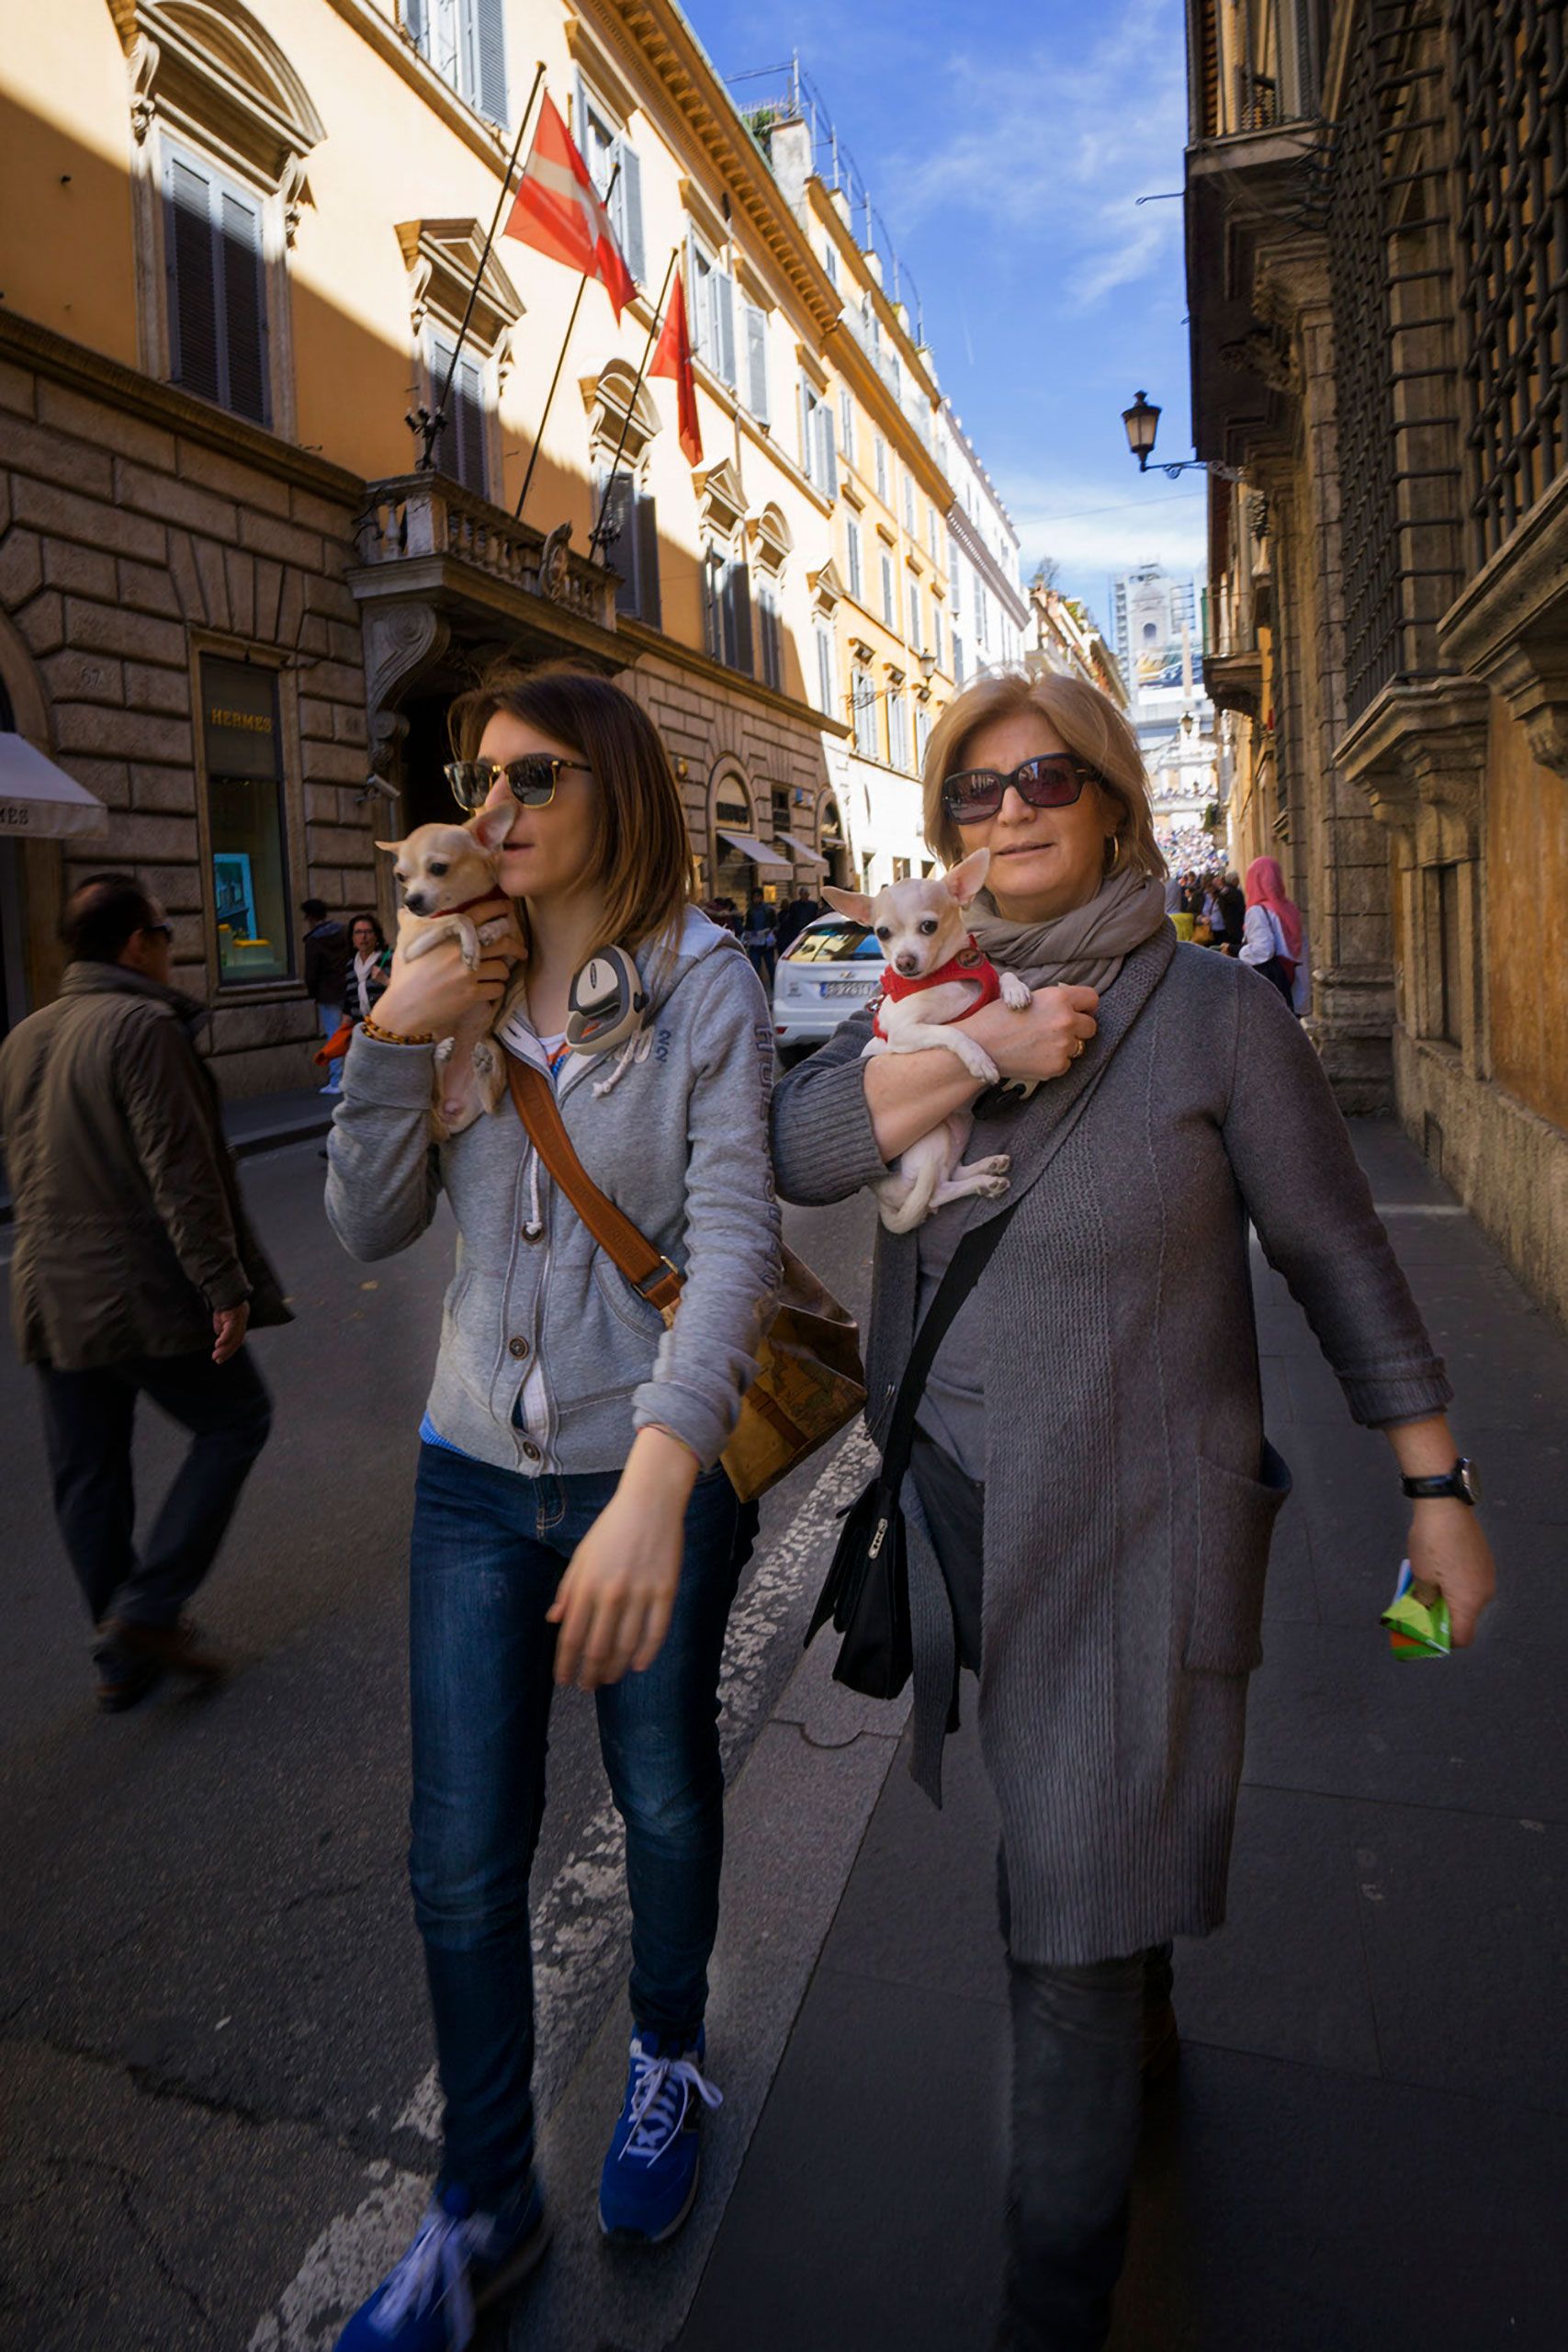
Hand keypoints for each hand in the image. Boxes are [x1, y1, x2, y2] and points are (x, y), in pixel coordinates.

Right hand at [212, 1302, 249, 1364]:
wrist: (225, 1289)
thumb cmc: (223, 1302)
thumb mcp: (220, 1317)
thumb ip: (221, 1326)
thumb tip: (218, 1335)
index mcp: (240, 1322)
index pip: (237, 1339)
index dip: (230, 1349)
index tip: (221, 1358)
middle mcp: (242, 1322)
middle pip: (237, 1341)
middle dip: (227, 1352)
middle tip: (218, 1360)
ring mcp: (240, 1319)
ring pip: (234, 1338)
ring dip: (225, 1349)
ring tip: (216, 1356)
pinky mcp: (235, 1317)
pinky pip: (231, 1330)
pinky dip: (225, 1339)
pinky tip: (218, 1345)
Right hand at [375, 896, 515, 1038]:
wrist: (404, 1007)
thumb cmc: (404, 974)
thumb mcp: (405, 943)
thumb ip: (410, 923)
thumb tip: (404, 909)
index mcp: (447, 934)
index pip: (479, 914)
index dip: (497, 908)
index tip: (508, 908)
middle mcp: (461, 950)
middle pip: (501, 941)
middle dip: (515, 945)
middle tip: (520, 949)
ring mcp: (468, 972)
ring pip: (502, 967)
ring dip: (503, 970)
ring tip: (498, 974)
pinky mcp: (472, 993)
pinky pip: (497, 988)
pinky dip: (496, 988)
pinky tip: (490, 989)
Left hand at [547, 1429, 698, 1688]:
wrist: (650, 1502)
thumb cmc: (611, 1528)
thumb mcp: (581, 1555)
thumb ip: (568, 1589)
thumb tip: (554, 1620)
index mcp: (586, 1584)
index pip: (571, 1637)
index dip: (565, 1664)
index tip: (563, 1679)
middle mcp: (611, 1593)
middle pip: (598, 1648)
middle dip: (590, 1674)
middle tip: (587, 1685)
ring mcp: (641, 1593)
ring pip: (626, 1646)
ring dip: (615, 1669)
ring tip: (609, 1679)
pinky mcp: (666, 1591)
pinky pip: (656, 1632)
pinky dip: (646, 1654)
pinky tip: (637, 1665)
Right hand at [966, 984, 1099, 1081]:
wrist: (978, 1046)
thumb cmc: (995, 1018)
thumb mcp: (1021, 994)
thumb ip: (1049, 997)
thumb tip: (1065, 1001)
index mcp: (1059, 998)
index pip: (1092, 999)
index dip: (1086, 1006)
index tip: (1080, 1012)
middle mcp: (1066, 1020)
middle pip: (1091, 1026)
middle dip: (1079, 1028)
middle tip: (1058, 1031)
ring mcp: (1063, 1046)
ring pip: (1079, 1047)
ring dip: (1065, 1046)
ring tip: (1041, 1045)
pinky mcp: (1057, 1066)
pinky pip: (1066, 1064)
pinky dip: (1054, 1062)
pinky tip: (1035, 1057)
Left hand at [1406, 1501, 1495, 1647]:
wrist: (1445, 1506)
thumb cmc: (1431, 1544)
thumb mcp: (1421, 1577)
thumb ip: (1426, 1601)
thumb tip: (1428, 1611)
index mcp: (1470, 1601)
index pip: (1463, 1637)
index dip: (1444, 1640)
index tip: (1425, 1631)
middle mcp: (1485, 1592)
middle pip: (1465, 1617)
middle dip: (1443, 1616)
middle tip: (1421, 1607)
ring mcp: (1487, 1575)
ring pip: (1468, 1598)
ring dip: (1449, 1598)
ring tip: (1426, 1585)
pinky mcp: (1485, 1560)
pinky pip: (1471, 1582)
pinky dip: (1456, 1584)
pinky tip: (1439, 1570)